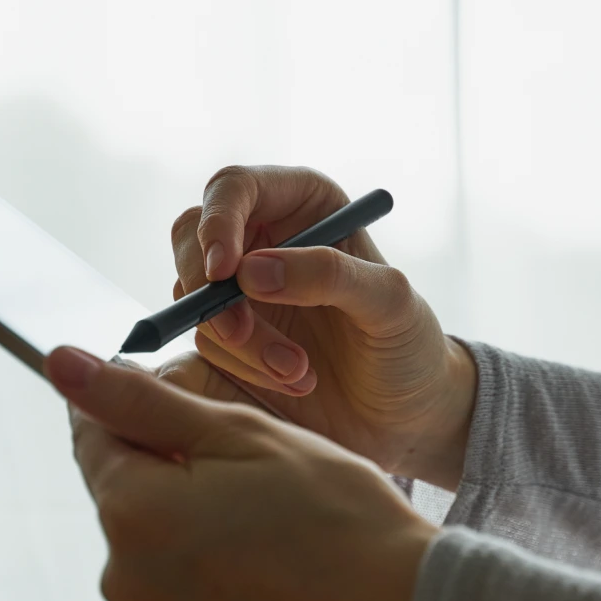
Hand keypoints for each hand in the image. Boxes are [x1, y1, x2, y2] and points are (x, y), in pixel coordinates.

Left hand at [48, 345, 438, 600]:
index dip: (143, 405)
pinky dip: (223, 571)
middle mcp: (126, 583)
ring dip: (201, 521)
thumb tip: (58, 363)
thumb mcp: (239, 435)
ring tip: (280, 520)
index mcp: (129, 516)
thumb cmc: (335, 518)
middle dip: (178, 468)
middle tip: (261, 465)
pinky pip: (192, 593)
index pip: (95, 436)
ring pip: (163, 545)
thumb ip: (140, 401)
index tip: (194, 400)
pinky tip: (283, 566)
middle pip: (131, 493)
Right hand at [170, 165, 475, 488]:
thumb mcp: (389, 302)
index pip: (235, 187)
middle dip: (210, 291)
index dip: (217, 221)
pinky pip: (204, 342)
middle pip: (192, 237)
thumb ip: (329, 274)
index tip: (223, 273)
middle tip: (239, 334)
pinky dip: (241, 367)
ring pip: (196, 298)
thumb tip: (250, 271)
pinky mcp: (227, 336)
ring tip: (300, 372)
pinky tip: (294, 381)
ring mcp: (239, 288)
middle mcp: (264, 236)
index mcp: (305, 203)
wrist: (404, 414)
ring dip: (240, 343)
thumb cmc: (408, 344)